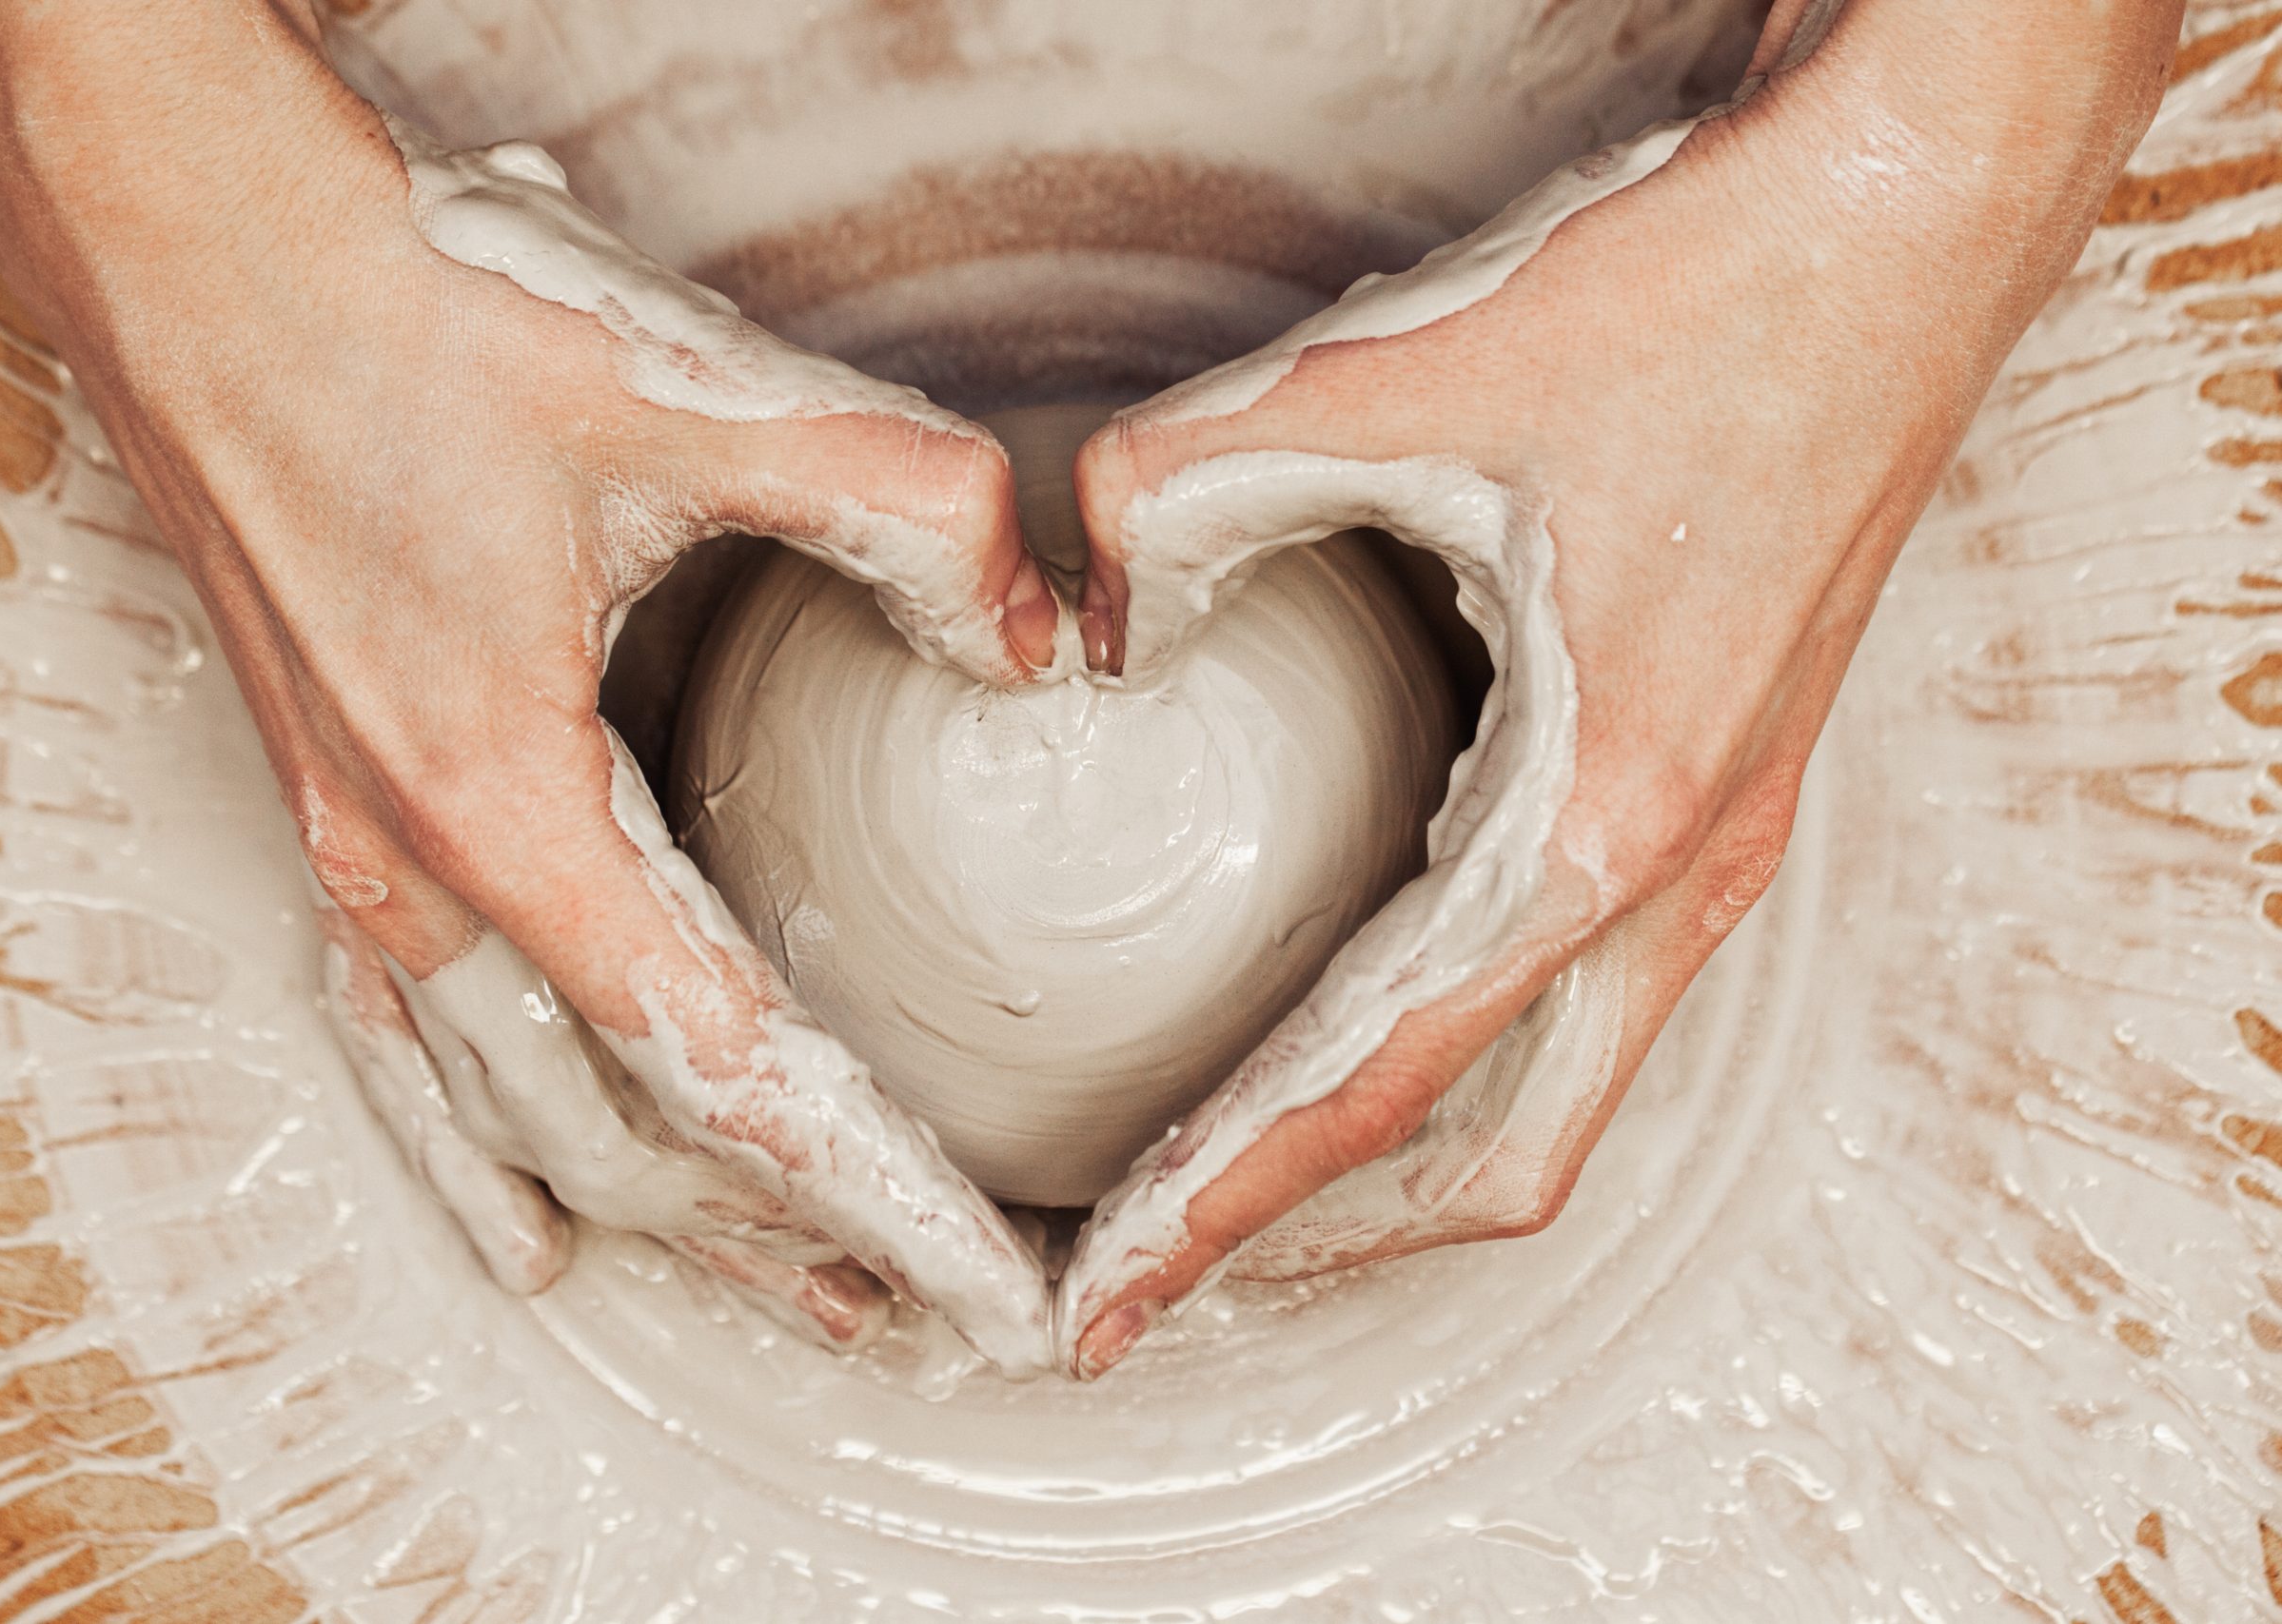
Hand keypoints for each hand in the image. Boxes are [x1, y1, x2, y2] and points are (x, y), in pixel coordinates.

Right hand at [0, 1, 1057, 1370]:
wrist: (196, 246)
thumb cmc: (409, 315)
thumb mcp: (691, 394)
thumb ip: (903, 507)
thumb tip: (1042, 639)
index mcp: (503, 813)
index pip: (729, 1076)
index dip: (876, 1199)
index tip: (986, 1291)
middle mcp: (416, 876)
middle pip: (629, 1136)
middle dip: (794, 1241)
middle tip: (937, 1307)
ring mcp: (355, 859)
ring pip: (524, 1117)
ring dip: (670, 1220)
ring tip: (801, 1296)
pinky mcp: (335, 813)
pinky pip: (418, 1054)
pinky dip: (501, 1160)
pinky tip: (538, 1226)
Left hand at [1056, 0, 2181, 1375]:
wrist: (1904, 224)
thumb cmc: (1698, 297)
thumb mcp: (1399, 375)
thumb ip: (1190, 486)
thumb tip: (1084, 614)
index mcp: (1604, 824)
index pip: (1372, 1085)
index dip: (1218, 1207)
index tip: (1104, 1304)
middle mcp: (1680, 873)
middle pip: (1486, 1160)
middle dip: (1309, 1242)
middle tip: (1152, 1273)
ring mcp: (1721, 842)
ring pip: (1557, 1096)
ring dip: (1397, 1165)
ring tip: (1241, 1179)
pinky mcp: (1723, 786)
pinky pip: (1589, 994)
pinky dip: (1464, 1053)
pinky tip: (1366, 999)